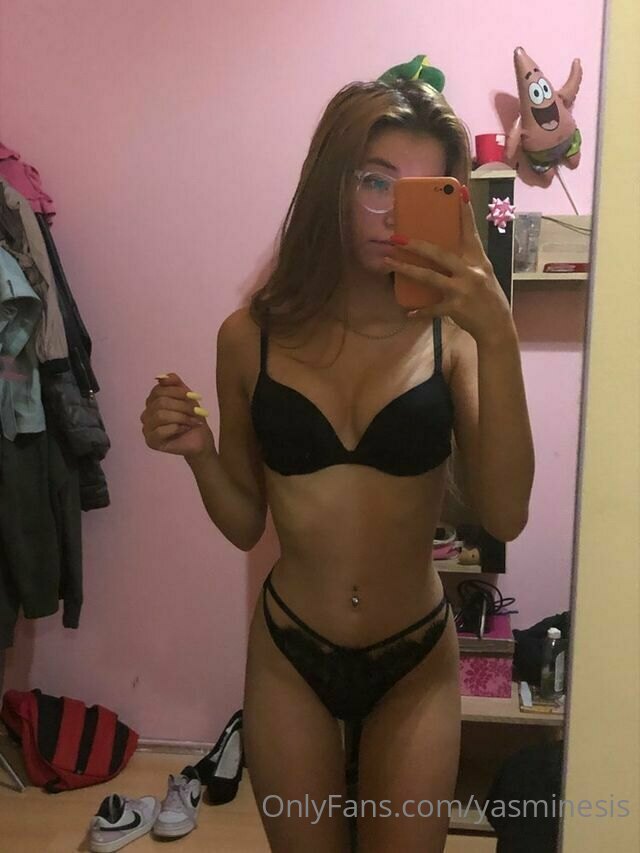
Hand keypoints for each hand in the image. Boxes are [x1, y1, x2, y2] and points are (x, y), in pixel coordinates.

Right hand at [141, 373, 214, 461]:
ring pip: (160, 415)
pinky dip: (177, 428)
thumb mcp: (187, 396)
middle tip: (197, 411)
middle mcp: (146, 414)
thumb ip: (174, 383)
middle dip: (182, 406)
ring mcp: (147, 428)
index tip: (194, 396)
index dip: (177, 392)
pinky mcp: (151, 442)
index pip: (158, 390)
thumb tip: (160, 377)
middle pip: (160, 402)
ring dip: (181, 417)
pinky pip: (160, 431)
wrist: (201, 439)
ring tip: (193, 421)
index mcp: (153, 401)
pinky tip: (185, 429)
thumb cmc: (193, 418)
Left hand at [383, 196, 512, 343]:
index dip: (465, 212)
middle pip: (439, 254)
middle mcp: (471, 271)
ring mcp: (462, 290)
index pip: (470, 232)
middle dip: (416, 245)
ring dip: (406, 269)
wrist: (497, 327)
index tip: (459, 191)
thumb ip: (466, 263)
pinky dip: (419, 311)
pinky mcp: (455, 308)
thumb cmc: (488, 298)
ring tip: (388, 262)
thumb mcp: (483, 275)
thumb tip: (441, 252)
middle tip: (396, 237)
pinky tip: (407, 312)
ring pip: (429, 277)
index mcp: (478, 260)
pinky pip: (432, 308)